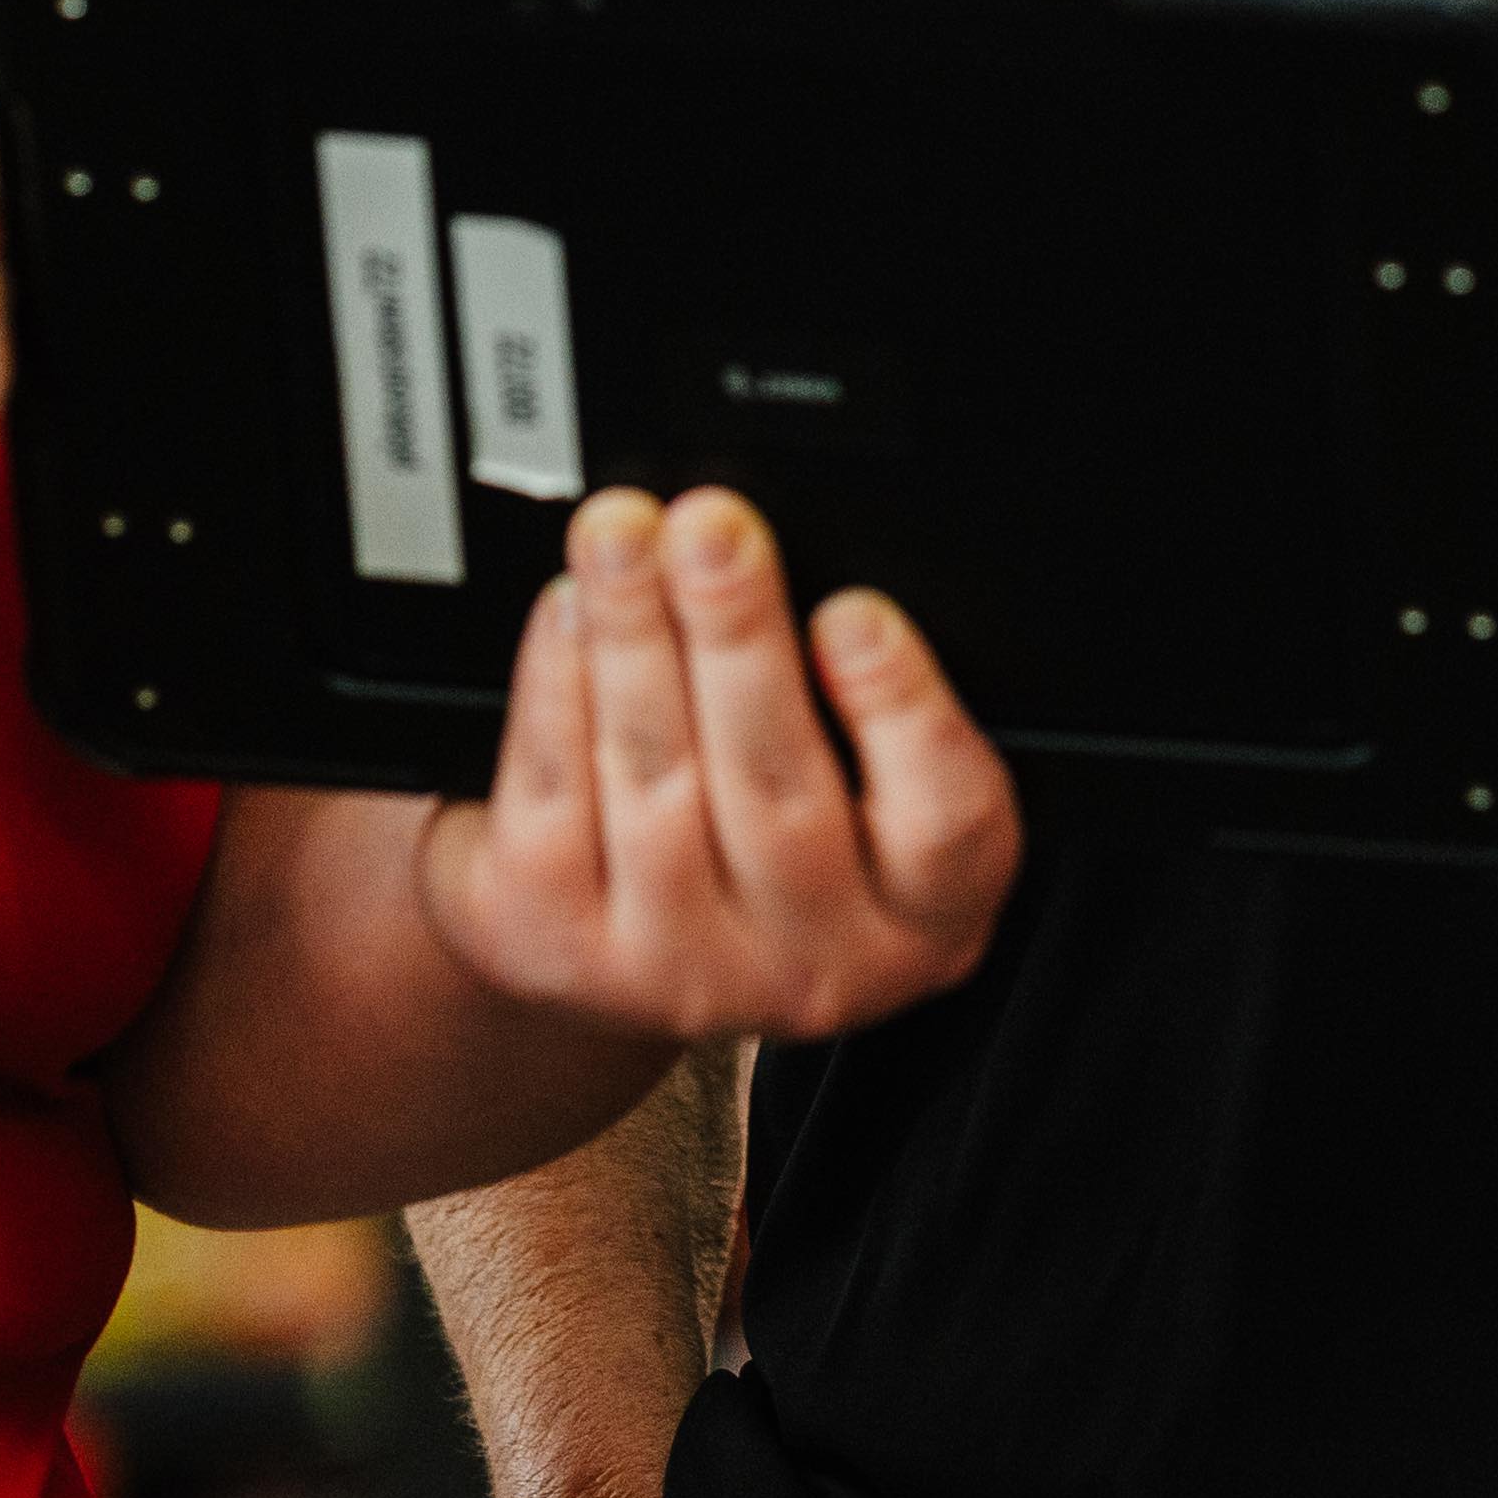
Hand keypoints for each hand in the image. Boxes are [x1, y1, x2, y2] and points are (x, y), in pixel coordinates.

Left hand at [416, 485, 1017, 1041]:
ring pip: (656, 786)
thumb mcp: (865, 780)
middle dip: (738, 638)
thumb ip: (859, 690)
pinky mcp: (557, 943)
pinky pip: (553, 795)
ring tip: (622, 538)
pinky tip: (569, 611)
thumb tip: (785, 556)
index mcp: (922, 915)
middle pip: (779, 795)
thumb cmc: (778, 822)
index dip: (900, 714)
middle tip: (712, 528)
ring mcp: (675, 968)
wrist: (631, 944)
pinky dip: (557, 683)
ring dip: (634, 638)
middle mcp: (811, 965)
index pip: (944, 824)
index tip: (852, 612)